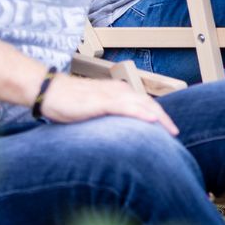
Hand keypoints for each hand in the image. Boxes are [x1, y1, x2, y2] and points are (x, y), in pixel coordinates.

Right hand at [38, 74, 178, 134]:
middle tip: (176, 133)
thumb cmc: (68, 102)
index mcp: (119, 92)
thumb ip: (109, 117)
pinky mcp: (100, 101)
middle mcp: (118, 90)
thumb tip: (120, 133)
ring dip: (159, 117)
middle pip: (149, 104)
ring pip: (141, 104)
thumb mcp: (95, 111)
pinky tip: (151, 120)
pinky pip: (125, 107)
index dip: (160, 116)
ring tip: (171, 130)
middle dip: (164, 119)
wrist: (48, 91)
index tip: (169, 130)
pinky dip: (140, 113)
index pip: (145, 104)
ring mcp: (110, 94)